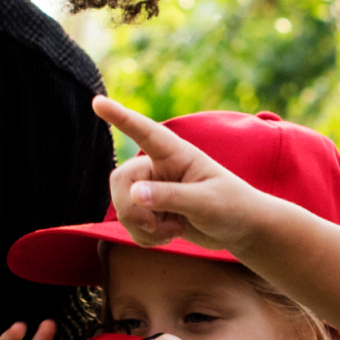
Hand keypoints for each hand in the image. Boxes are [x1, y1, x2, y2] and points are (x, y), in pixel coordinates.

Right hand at [100, 97, 268, 250]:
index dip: (120, 117)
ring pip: (123, 207)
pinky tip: (168, 236)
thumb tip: (135, 194)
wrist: (242, 230)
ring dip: (141, 228)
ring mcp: (154, 189)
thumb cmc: (232, 207)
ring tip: (173, 232)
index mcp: (176, 154)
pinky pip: (130, 225)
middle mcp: (160, 167)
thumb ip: (171, 197)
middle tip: (152, 227)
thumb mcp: (206, 202)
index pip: (144, 133)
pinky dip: (144, 238)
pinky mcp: (153, 210)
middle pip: (121, 180)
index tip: (97, 102)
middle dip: (130, 209)